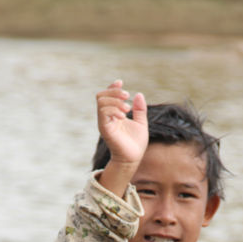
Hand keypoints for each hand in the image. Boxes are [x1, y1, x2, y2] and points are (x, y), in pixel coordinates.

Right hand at [96, 80, 147, 196]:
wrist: (133, 158)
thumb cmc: (136, 143)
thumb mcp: (141, 123)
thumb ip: (140, 109)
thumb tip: (138, 95)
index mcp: (113, 114)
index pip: (107, 95)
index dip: (112, 87)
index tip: (121, 82)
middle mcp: (106, 117)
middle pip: (101, 96)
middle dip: (114, 92)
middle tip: (127, 96)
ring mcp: (104, 123)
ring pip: (101, 102)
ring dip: (115, 101)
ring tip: (127, 109)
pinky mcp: (105, 129)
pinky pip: (103, 113)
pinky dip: (113, 110)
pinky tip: (124, 116)